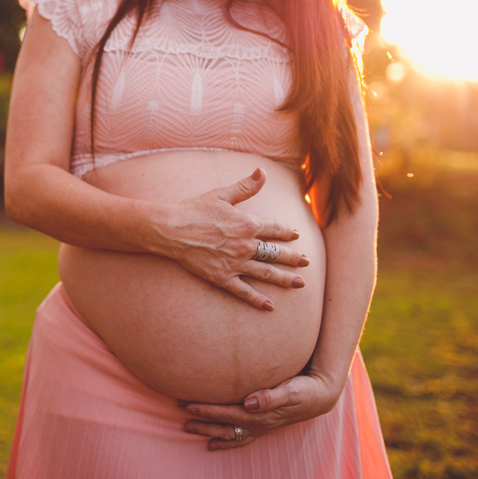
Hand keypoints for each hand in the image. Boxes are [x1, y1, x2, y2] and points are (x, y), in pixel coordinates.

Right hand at [154, 168, 307, 310]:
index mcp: (247, 224)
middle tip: (307, 262)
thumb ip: (245, 186)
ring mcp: (235, 264)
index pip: (274, 229)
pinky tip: (269, 306)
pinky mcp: (223, 277)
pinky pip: (244, 291)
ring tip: (299, 283)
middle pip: (275, 253)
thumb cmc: (194, 210)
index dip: (287, 232)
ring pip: (266, 273)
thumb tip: (263, 172)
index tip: (296, 236)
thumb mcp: (221, 194)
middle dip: (293, 258)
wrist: (171, 230)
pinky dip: (257, 299)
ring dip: (284, 278)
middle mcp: (246, 245)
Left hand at [180, 373, 341, 449]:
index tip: (188, 405)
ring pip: (229, 433)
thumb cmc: (305, 389)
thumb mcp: (291, 389)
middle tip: (180, 419)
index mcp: (261, 415)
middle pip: (224, 426)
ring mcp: (260, 427)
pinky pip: (240, 437)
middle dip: (202, 422)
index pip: (228, 413)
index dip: (207, 410)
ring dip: (208, 431)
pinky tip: (212, 443)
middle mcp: (259, 424)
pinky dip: (225, 441)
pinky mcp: (263, 425)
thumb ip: (271, 395)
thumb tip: (250, 401)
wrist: (321, 396)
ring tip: (187, 428)